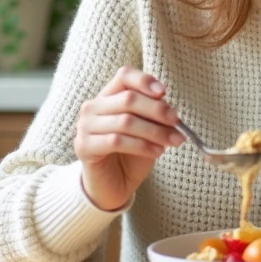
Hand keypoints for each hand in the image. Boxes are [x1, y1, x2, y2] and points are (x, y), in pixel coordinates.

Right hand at [74, 66, 183, 211]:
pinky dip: (142, 145)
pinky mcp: (84, 146)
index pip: (124, 76)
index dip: (144, 81)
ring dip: (155, 131)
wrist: (112, 185)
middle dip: (157, 110)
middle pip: (128, 99)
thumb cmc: (131, 155)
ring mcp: (85, 126)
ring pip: (125, 121)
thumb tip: (169, 108)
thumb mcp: (147, 130)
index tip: (164, 93)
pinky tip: (157, 152)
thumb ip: (153, 116)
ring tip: (173, 141)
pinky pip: (117, 141)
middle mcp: (92, 107)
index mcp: (108, 96)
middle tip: (177, 122)